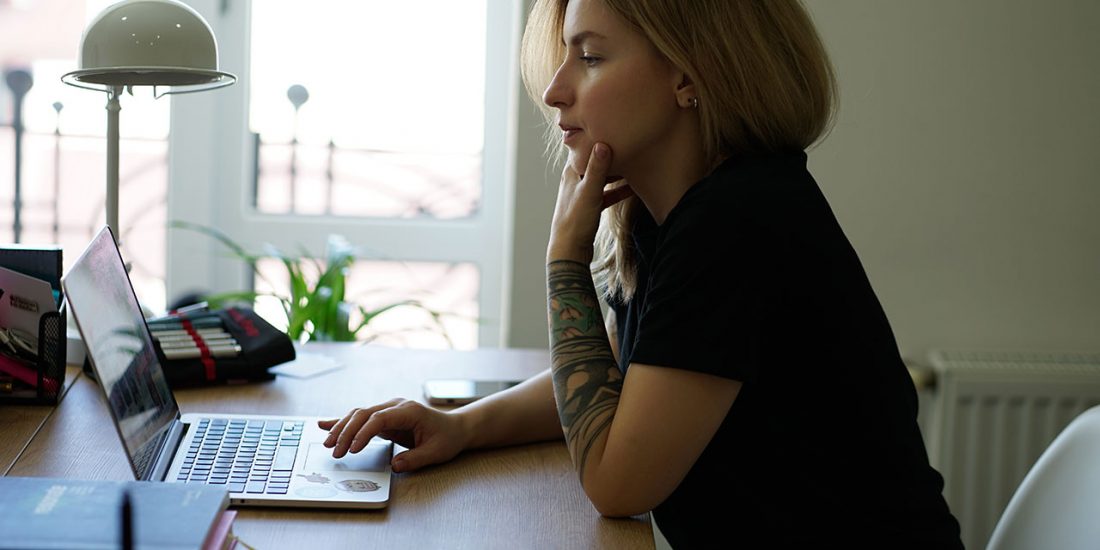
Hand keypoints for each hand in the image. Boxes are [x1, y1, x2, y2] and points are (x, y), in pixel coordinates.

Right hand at [319, 398, 467, 472]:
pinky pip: (361, 419)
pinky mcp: (384, 418)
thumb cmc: (447, 438)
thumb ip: (415, 459)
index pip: (379, 418)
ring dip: (342, 428)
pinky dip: (343, 422)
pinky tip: (325, 424)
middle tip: (335, 451)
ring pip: (358, 414)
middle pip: (364, 414)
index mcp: (409, 411)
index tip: (354, 449)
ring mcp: (388, 410)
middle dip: (347, 432)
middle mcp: (396, 406)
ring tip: (328, 444)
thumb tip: (394, 466)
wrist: (454, 428)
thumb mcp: (435, 452)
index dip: (363, 433)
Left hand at [548, 142, 633, 263]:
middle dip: (613, 154)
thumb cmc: (575, 222)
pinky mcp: (590, 207)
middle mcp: (576, 180)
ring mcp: (583, 194)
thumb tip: (603, 143)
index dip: (601, 138)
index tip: (617, 130)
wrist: (569, 251)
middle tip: (632, 144)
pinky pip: (607, 194)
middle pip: (596, 161)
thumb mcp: (589, 192)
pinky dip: (618, 190)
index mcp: (571, 173)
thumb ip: (597, 169)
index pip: (586, 148)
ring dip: (617, 172)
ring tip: (635, 163)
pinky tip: (633, 188)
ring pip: (603, 177)